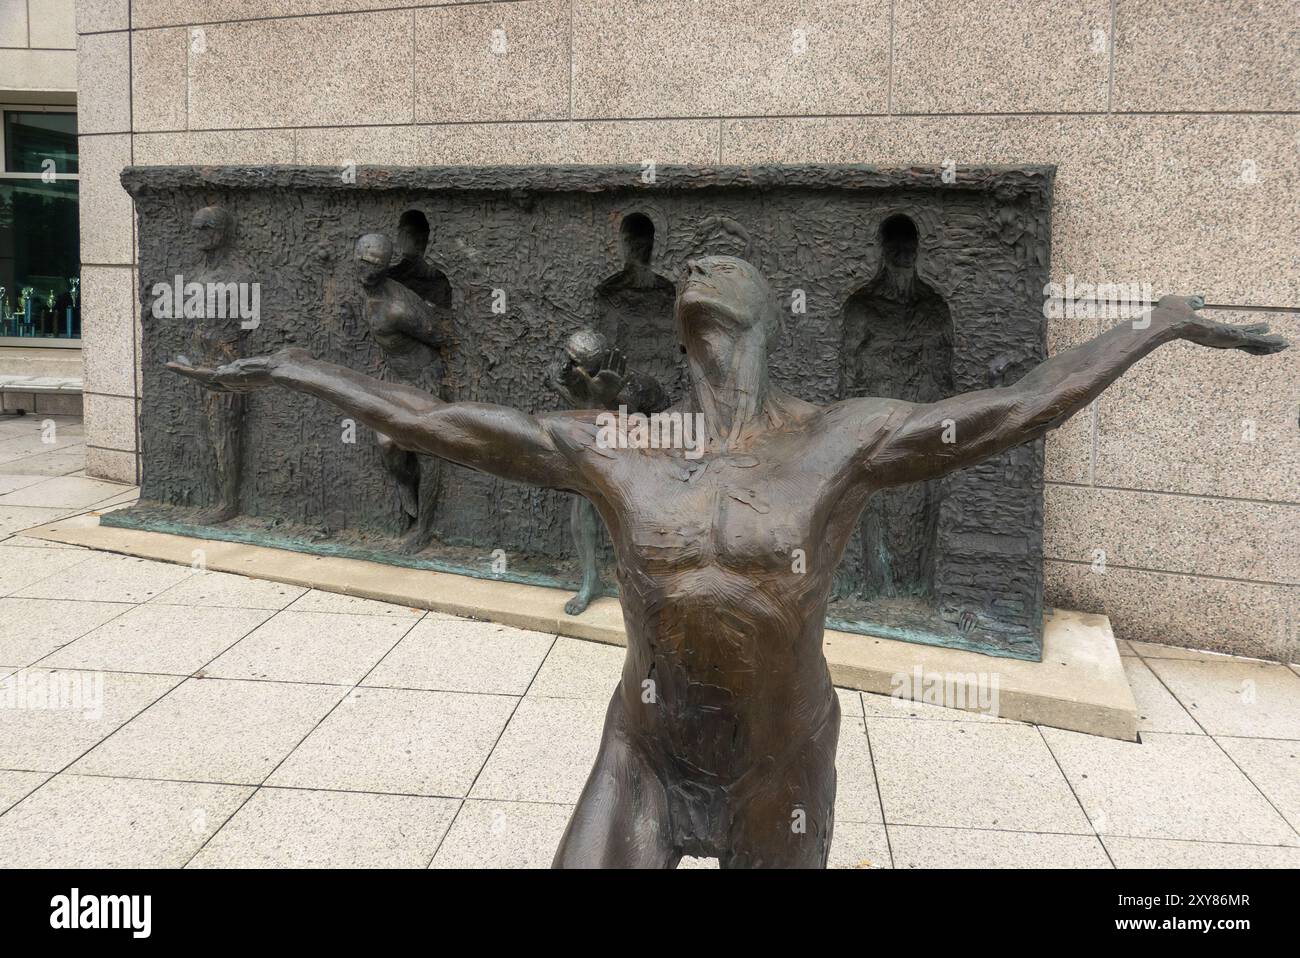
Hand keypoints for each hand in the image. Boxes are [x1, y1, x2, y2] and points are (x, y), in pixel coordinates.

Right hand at [166, 347, 311, 391]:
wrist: (290, 370)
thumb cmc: (294, 365)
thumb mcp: (285, 361)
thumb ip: (287, 359)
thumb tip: (300, 355)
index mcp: (248, 380)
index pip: (228, 380)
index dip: (216, 375)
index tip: (209, 368)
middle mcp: (237, 384)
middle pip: (211, 382)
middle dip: (195, 374)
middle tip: (181, 365)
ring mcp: (230, 382)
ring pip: (202, 379)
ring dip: (184, 372)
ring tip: (169, 366)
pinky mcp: (224, 378)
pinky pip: (199, 375)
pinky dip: (184, 371)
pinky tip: (171, 365)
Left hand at [580, 348, 627, 407]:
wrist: (601, 400)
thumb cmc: (595, 391)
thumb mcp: (589, 382)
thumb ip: (583, 375)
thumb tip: (576, 368)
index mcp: (603, 372)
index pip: (605, 362)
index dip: (606, 356)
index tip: (607, 350)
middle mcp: (610, 373)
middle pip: (613, 362)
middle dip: (615, 356)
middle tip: (616, 349)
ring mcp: (616, 378)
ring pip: (620, 368)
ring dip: (622, 363)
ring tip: (624, 356)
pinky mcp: (620, 384)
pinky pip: (625, 380)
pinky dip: (629, 377)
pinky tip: (631, 373)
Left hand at [1158, 295, 1288, 355]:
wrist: (1163, 323)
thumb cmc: (1166, 315)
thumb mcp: (1182, 303)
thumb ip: (1192, 301)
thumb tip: (1200, 299)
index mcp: (1210, 331)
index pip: (1233, 333)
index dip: (1248, 332)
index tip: (1260, 330)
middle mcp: (1219, 338)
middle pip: (1246, 342)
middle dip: (1262, 343)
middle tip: (1278, 344)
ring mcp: (1224, 339)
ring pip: (1253, 343)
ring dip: (1269, 344)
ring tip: (1285, 344)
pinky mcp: (1229, 338)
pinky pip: (1253, 341)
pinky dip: (1268, 342)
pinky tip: (1281, 342)